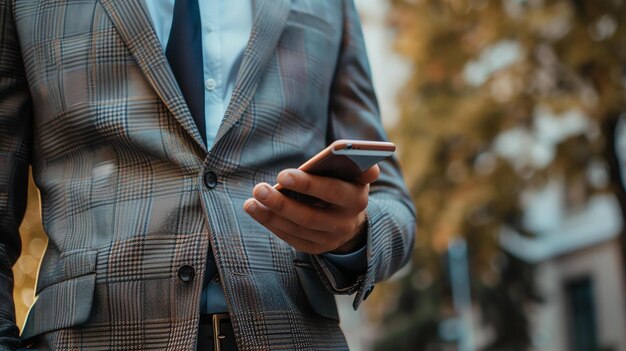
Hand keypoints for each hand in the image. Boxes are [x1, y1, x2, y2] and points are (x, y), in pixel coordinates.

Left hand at [243, 165, 379, 254]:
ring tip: (250, 201)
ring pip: (297, 229)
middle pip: (310, 216)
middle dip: (282, 203)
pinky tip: (256, 210)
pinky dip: (272, 223)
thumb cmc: (345, 184)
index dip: (307, 184)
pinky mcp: (316, 248)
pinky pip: (291, 238)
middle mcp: (344, 223)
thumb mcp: (355, 174)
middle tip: (258, 189)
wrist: (351, 218)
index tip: (281, 175)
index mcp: (356, 199)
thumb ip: (356, 164)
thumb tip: (350, 152)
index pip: (332, 191)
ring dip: (270, 215)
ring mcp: (330, 239)